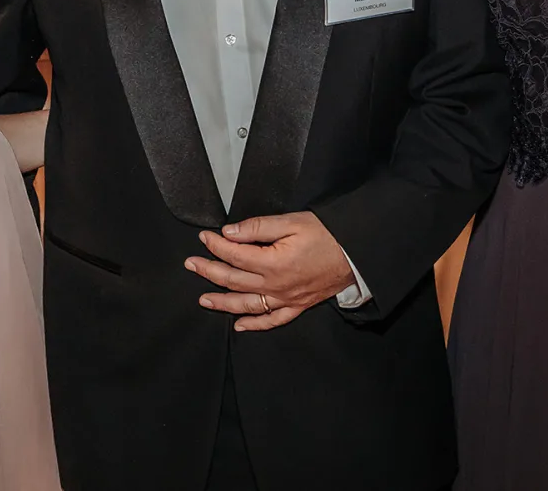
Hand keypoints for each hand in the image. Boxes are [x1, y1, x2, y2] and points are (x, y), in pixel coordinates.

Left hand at [185, 211, 354, 330]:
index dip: (216, 245)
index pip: (235, 254)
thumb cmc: (327, 235)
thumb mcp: (292, 222)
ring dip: (223, 302)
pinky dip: (255, 325)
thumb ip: (258, 227)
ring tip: (203, 299)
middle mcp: (276, 285)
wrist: (356, 253)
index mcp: (273, 263)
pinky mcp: (297, 305)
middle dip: (209, 271)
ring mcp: (286, 299)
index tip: (204, 238)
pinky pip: (272, 320)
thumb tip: (230, 233)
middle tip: (191, 265)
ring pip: (247, 304)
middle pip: (234, 280)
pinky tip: (239, 326)